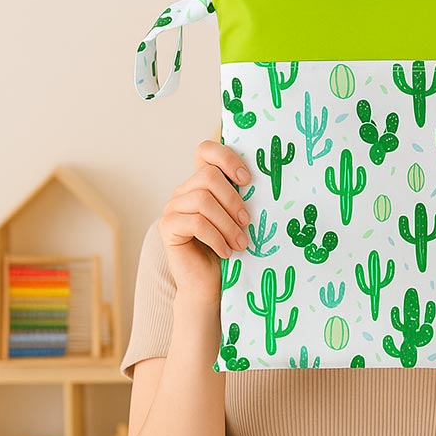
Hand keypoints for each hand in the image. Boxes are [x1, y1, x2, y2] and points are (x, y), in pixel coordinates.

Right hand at [158, 138, 251, 303]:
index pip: (205, 150)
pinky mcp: (167, 226)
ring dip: (227, 224)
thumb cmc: (230, 250)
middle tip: (247, 222)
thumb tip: (269, 181)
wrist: (210, 285)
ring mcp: (173, 207)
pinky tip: (227, 252)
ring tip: (241, 244)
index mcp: (202, 183)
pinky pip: (195, 223)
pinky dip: (216, 238)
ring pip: (202, 201)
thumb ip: (244, 198)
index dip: (227, 158)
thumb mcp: (239, 220)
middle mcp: (184, 190)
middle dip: (233, 199)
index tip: (248, 180)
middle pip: (208, 176)